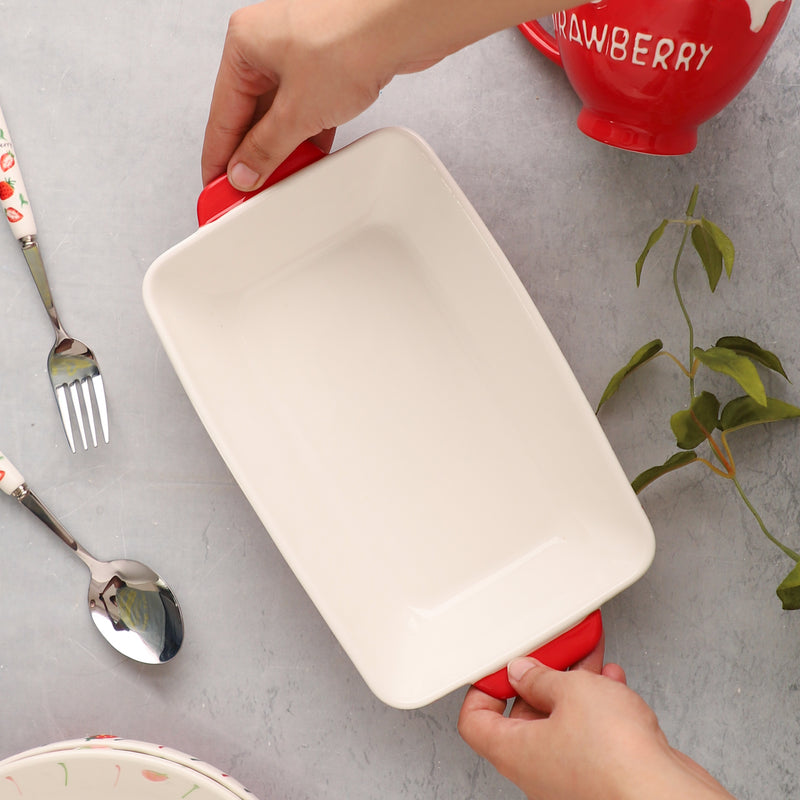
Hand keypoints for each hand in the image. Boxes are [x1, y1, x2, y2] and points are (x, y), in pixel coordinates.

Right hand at [201, 0, 586, 189]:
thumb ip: (266, 148)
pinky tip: (307, 162)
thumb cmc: (348, 42)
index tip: (217, 188)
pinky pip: (308, 113)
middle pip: (251, 117)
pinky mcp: (329, 70)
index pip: (222, 115)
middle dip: (254, 157)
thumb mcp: (296, 111)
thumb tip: (245, 172)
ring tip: (278, 182)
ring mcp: (301, 58)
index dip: (219, 158)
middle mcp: (269, 47)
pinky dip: (307, 139)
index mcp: (245, 45)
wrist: (401, 28)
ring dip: (282, 151)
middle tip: (248, 193)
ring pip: (282, 117)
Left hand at [458, 641, 735, 799]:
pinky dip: (599, 705)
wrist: (665, 794)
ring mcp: (570, 775)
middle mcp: (537, 769)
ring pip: (562, 720)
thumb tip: (523, 671)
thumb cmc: (616, 759)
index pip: (476, 720)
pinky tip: (611, 683)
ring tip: (587, 658)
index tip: (501, 666)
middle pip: (523, 715)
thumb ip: (541, 676)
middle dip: (541, 676)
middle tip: (553, 651)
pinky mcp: (602, 775)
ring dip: (574, 685)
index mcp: (514, 752)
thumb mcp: (571, 691)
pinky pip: (591, 732)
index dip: (485, 688)